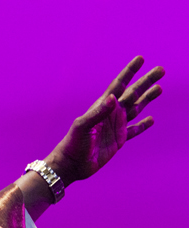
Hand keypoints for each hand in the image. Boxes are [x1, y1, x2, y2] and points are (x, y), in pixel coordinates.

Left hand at [46, 56, 163, 186]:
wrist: (71, 164)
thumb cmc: (73, 143)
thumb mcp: (83, 126)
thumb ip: (98, 112)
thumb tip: (113, 97)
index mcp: (102, 106)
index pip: (119, 85)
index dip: (130, 72)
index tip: (141, 59)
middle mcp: (111, 114)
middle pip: (133, 93)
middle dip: (146, 81)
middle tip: (161, 70)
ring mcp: (116, 126)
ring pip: (137, 108)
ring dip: (148, 98)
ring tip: (160, 88)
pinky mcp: (119, 140)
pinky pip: (134, 130)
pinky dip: (143, 125)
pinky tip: (151, 119)